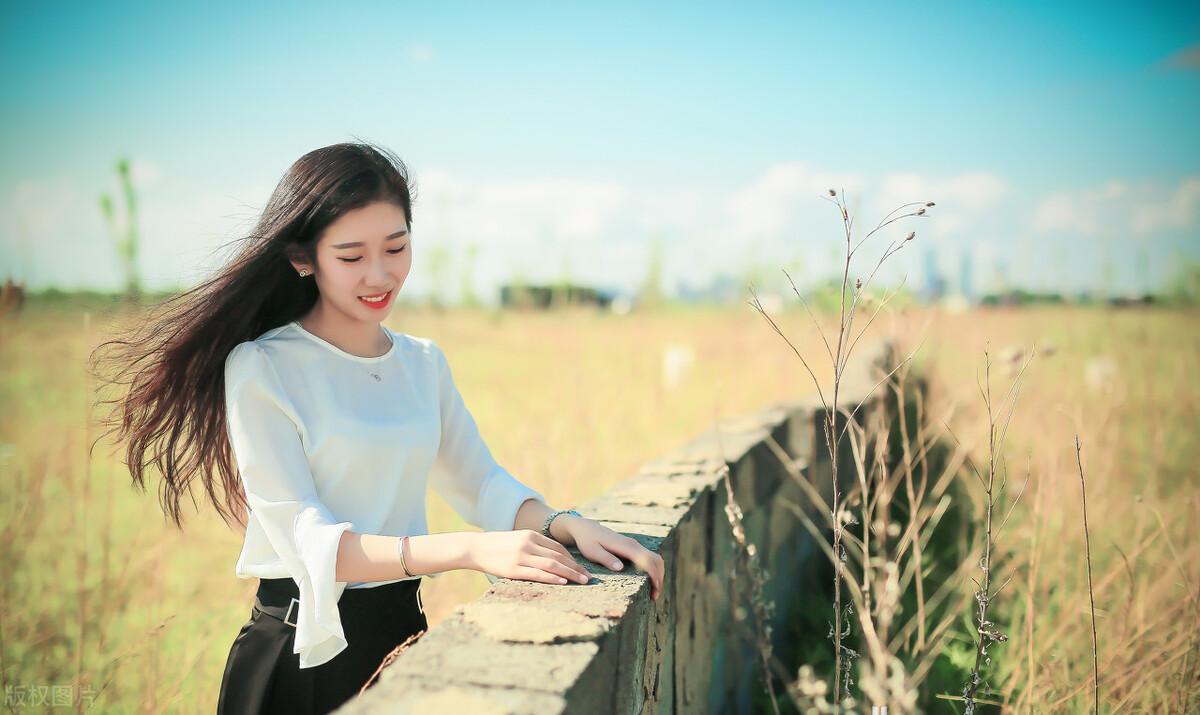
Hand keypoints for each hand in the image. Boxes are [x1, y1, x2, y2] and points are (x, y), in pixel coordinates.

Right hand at [465, 530, 590, 585]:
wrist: (475, 548)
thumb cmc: (498, 546)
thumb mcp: (518, 540)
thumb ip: (534, 546)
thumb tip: (553, 559)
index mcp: (531, 535)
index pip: (558, 547)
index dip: (572, 559)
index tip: (581, 568)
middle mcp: (528, 544)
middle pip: (558, 556)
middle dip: (576, 567)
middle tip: (589, 577)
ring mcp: (521, 556)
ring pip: (552, 565)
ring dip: (570, 573)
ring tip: (582, 581)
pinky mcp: (513, 569)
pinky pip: (537, 574)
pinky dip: (552, 578)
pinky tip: (563, 582)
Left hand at [563, 516, 664, 600]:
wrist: (587, 528)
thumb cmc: (587, 541)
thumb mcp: (593, 552)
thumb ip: (606, 559)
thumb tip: (621, 567)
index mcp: (626, 546)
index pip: (647, 561)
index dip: (654, 576)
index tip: (654, 592)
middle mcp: (634, 544)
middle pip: (656, 560)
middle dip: (659, 578)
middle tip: (654, 596)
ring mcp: (635, 545)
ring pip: (655, 558)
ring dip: (658, 574)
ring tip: (653, 592)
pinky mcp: (633, 548)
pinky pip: (649, 558)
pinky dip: (654, 570)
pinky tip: (649, 581)